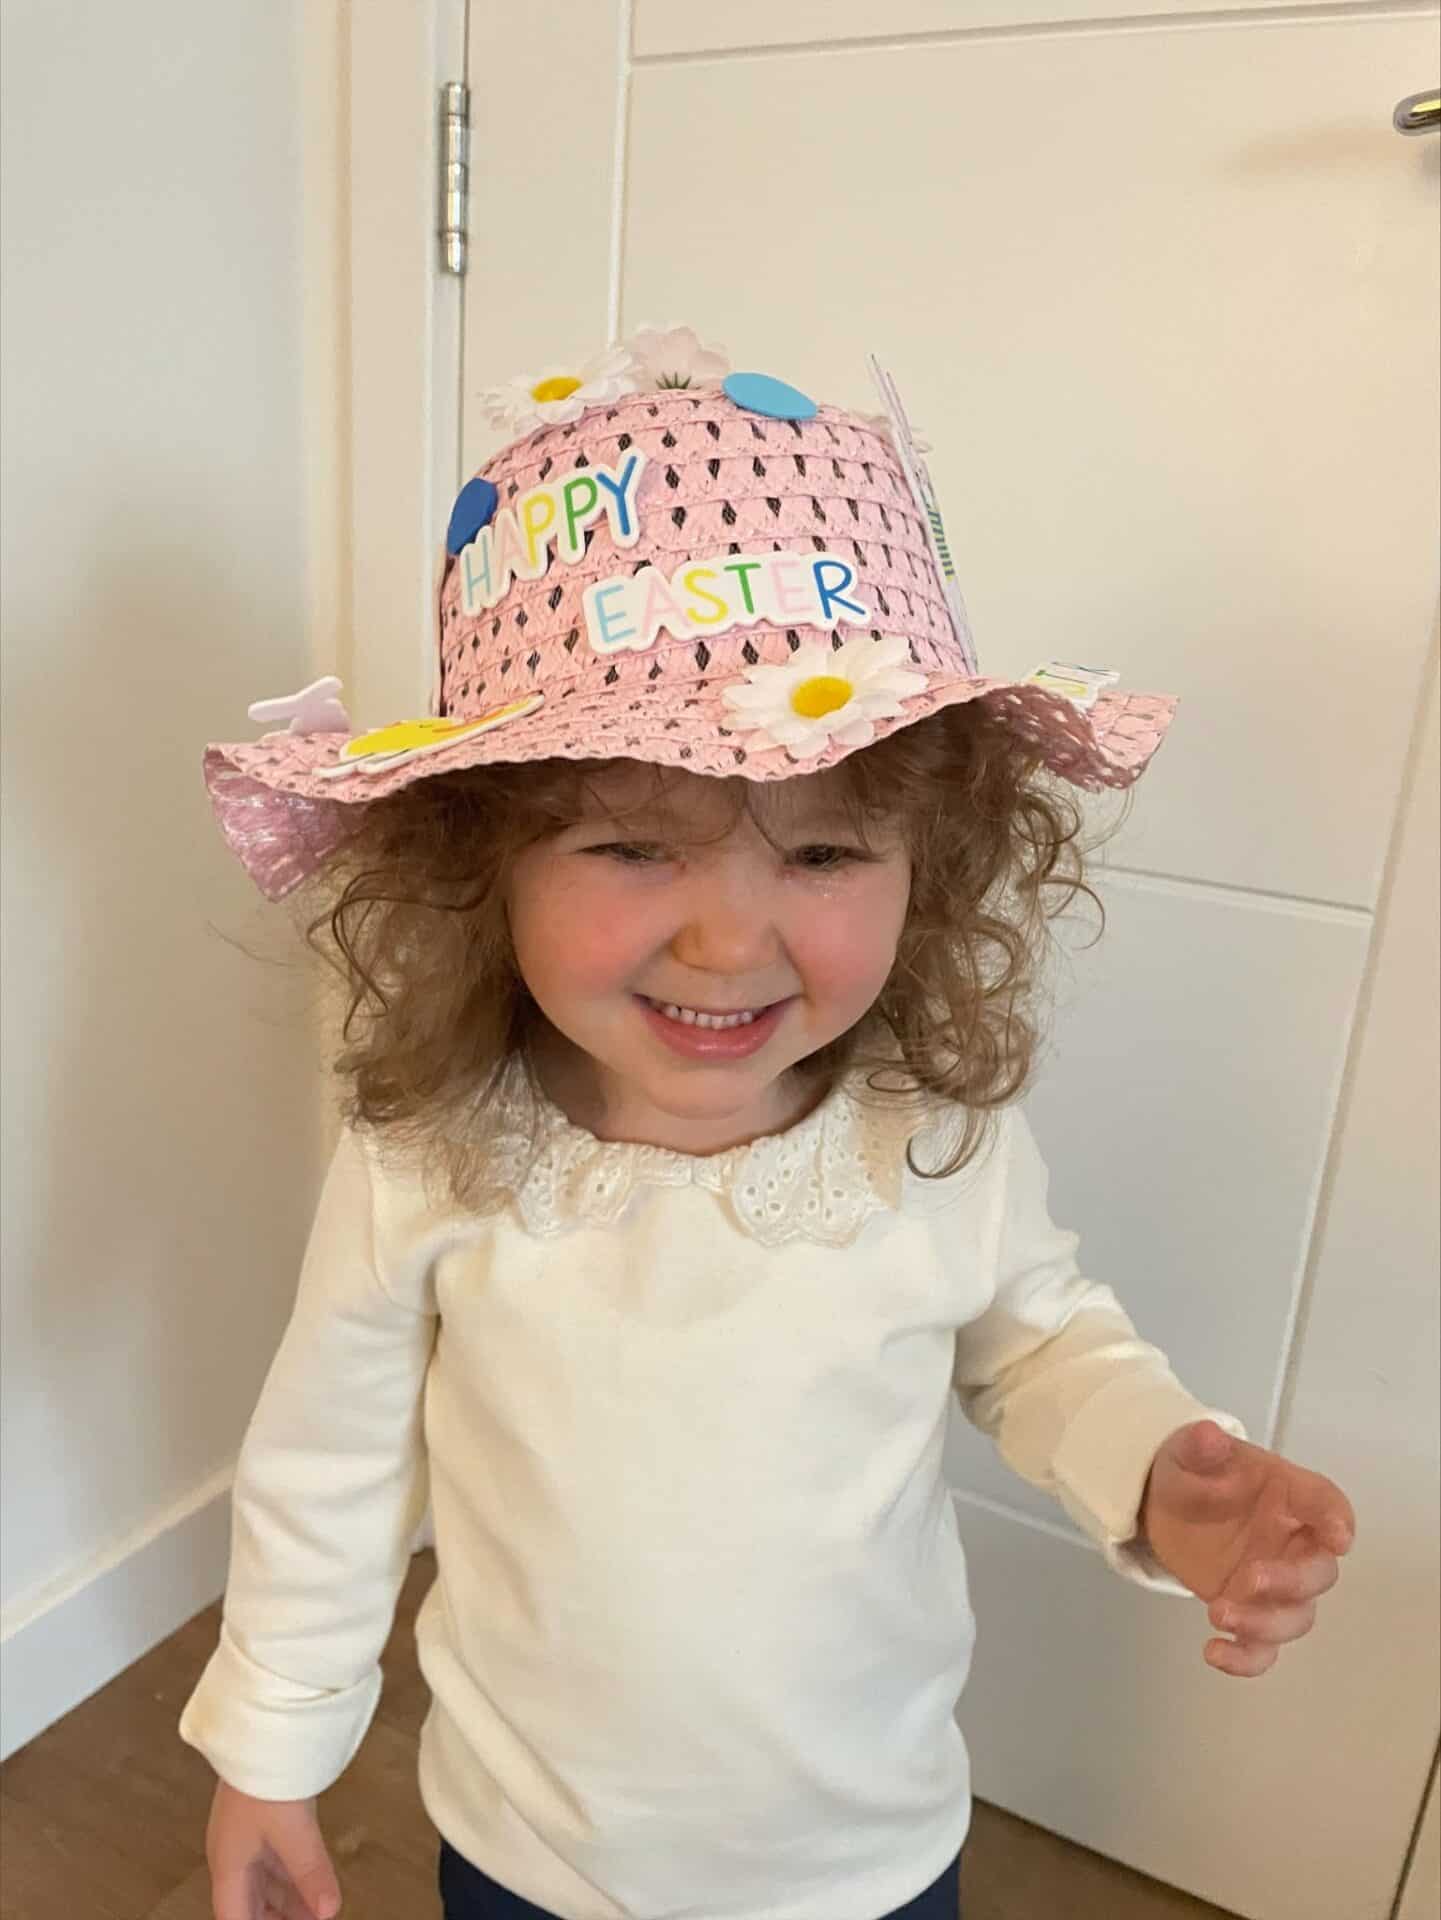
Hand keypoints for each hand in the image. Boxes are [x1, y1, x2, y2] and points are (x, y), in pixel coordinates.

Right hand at [204, 1779, 341, 1919]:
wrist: (260, 1727)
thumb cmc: (263, 1776)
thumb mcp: (292, 1831)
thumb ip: (311, 1873)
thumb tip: (329, 1911)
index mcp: (228, 1864)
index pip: (234, 1917)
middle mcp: (233, 1853)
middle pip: (249, 1903)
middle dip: (275, 1919)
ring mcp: (248, 1833)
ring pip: (266, 1881)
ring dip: (289, 1901)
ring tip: (316, 1914)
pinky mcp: (265, 1815)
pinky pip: (277, 1859)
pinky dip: (294, 1877)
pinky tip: (314, 1882)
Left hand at [1138, 1419, 1355, 1679]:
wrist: (1164, 1505)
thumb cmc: (1193, 1472)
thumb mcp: (1188, 1453)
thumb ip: (1200, 1447)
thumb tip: (1207, 1434)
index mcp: (1288, 1495)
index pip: (1326, 1503)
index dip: (1337, 1519)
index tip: (1339, 1536)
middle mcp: (1292, 1542)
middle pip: (1318, 1572)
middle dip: (1291, 1583)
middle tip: (1247, 1581)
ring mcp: (1275, 1583)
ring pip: (1295, 1617)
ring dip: (1265, 1623)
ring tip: (1217, 1612)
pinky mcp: (1251, 1613)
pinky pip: (1262, 1647)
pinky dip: (1245, 1659)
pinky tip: (1213, 1652)